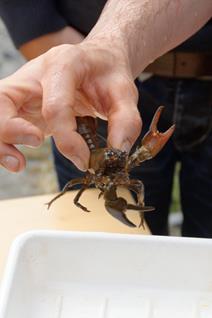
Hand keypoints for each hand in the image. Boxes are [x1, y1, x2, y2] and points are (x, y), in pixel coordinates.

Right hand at [0, 42, 140, 171]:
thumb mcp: (126, 93)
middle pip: (4, 99)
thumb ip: (126, 122)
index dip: (68, 140)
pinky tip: (17, 158)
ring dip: (1, 140)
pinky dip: (5, 142)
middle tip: (32, 150)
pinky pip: (2, 121)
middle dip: (12, 130)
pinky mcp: (22, 105)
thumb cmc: (108, 75)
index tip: (86, 161)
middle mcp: (35, 74)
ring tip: (18, 164)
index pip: (55, 106)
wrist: (98, 62)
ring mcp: (24, 89)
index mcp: (63, 64)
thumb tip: (115, 155)